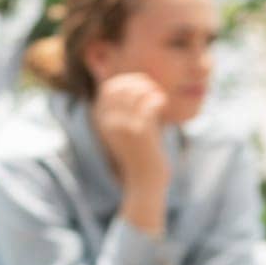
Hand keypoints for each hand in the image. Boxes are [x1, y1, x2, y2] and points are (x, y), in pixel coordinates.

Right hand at [91, 72, 170, 232]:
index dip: (126, 81)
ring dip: (151, 91)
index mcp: (102, 122)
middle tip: (153, 91)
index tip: (142, 86)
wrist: (145, 183)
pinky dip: (158, 99)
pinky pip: (149, 104)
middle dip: (139, 83)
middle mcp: (109, 123)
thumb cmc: (140, 156)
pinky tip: (163, 104)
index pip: (108, 88)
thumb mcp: (126, 132)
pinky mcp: (140, 132)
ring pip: (136, 93)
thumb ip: (126, 111)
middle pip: (122, 87)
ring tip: (159, 99)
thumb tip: (137, 86)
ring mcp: (123, 127)